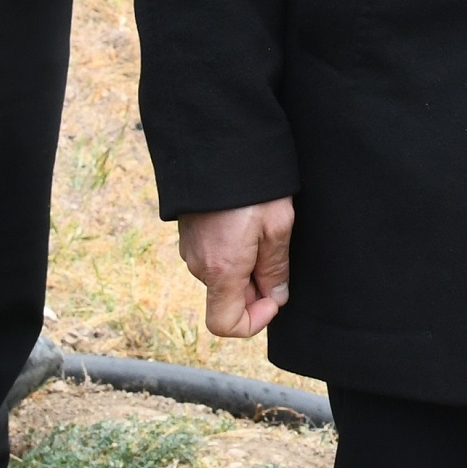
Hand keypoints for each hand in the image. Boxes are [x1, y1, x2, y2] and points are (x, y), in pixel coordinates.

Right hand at [174, 198, 294, 338]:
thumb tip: (276, 296)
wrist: (214, 143)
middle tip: (275, 248)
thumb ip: (276, 267)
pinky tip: (245, 219)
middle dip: (255, 286)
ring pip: (222, 275)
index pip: (224, 324)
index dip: (253, 322)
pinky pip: (212, 256)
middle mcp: (198, 265)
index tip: (273, 299)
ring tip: (261, 226)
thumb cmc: (251, 184)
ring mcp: (189, 248)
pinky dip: (231, 249)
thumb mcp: (277, 225)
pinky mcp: (189, 232)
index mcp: (221, 270)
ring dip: (245, 264)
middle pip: (227, 297)